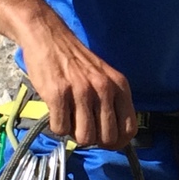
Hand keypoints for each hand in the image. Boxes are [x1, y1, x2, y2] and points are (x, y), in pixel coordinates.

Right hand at [20, 17, 137, 149]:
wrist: (49, 37)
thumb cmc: (76, 61)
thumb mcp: (105, 77)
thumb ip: (112, 102)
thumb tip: (111, 138)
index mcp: (119, 86)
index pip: (129, 129)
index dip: (117, 142)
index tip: (105, 141)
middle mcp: (104, 89)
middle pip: (106, 138)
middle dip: (93, 139)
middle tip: (82, 126)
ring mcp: (81, 92)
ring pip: (84, 138)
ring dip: (73, 133)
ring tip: (68, 116)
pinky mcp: (58, 94)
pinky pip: (60, 129)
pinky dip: (56, 126)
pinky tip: (56, 111)